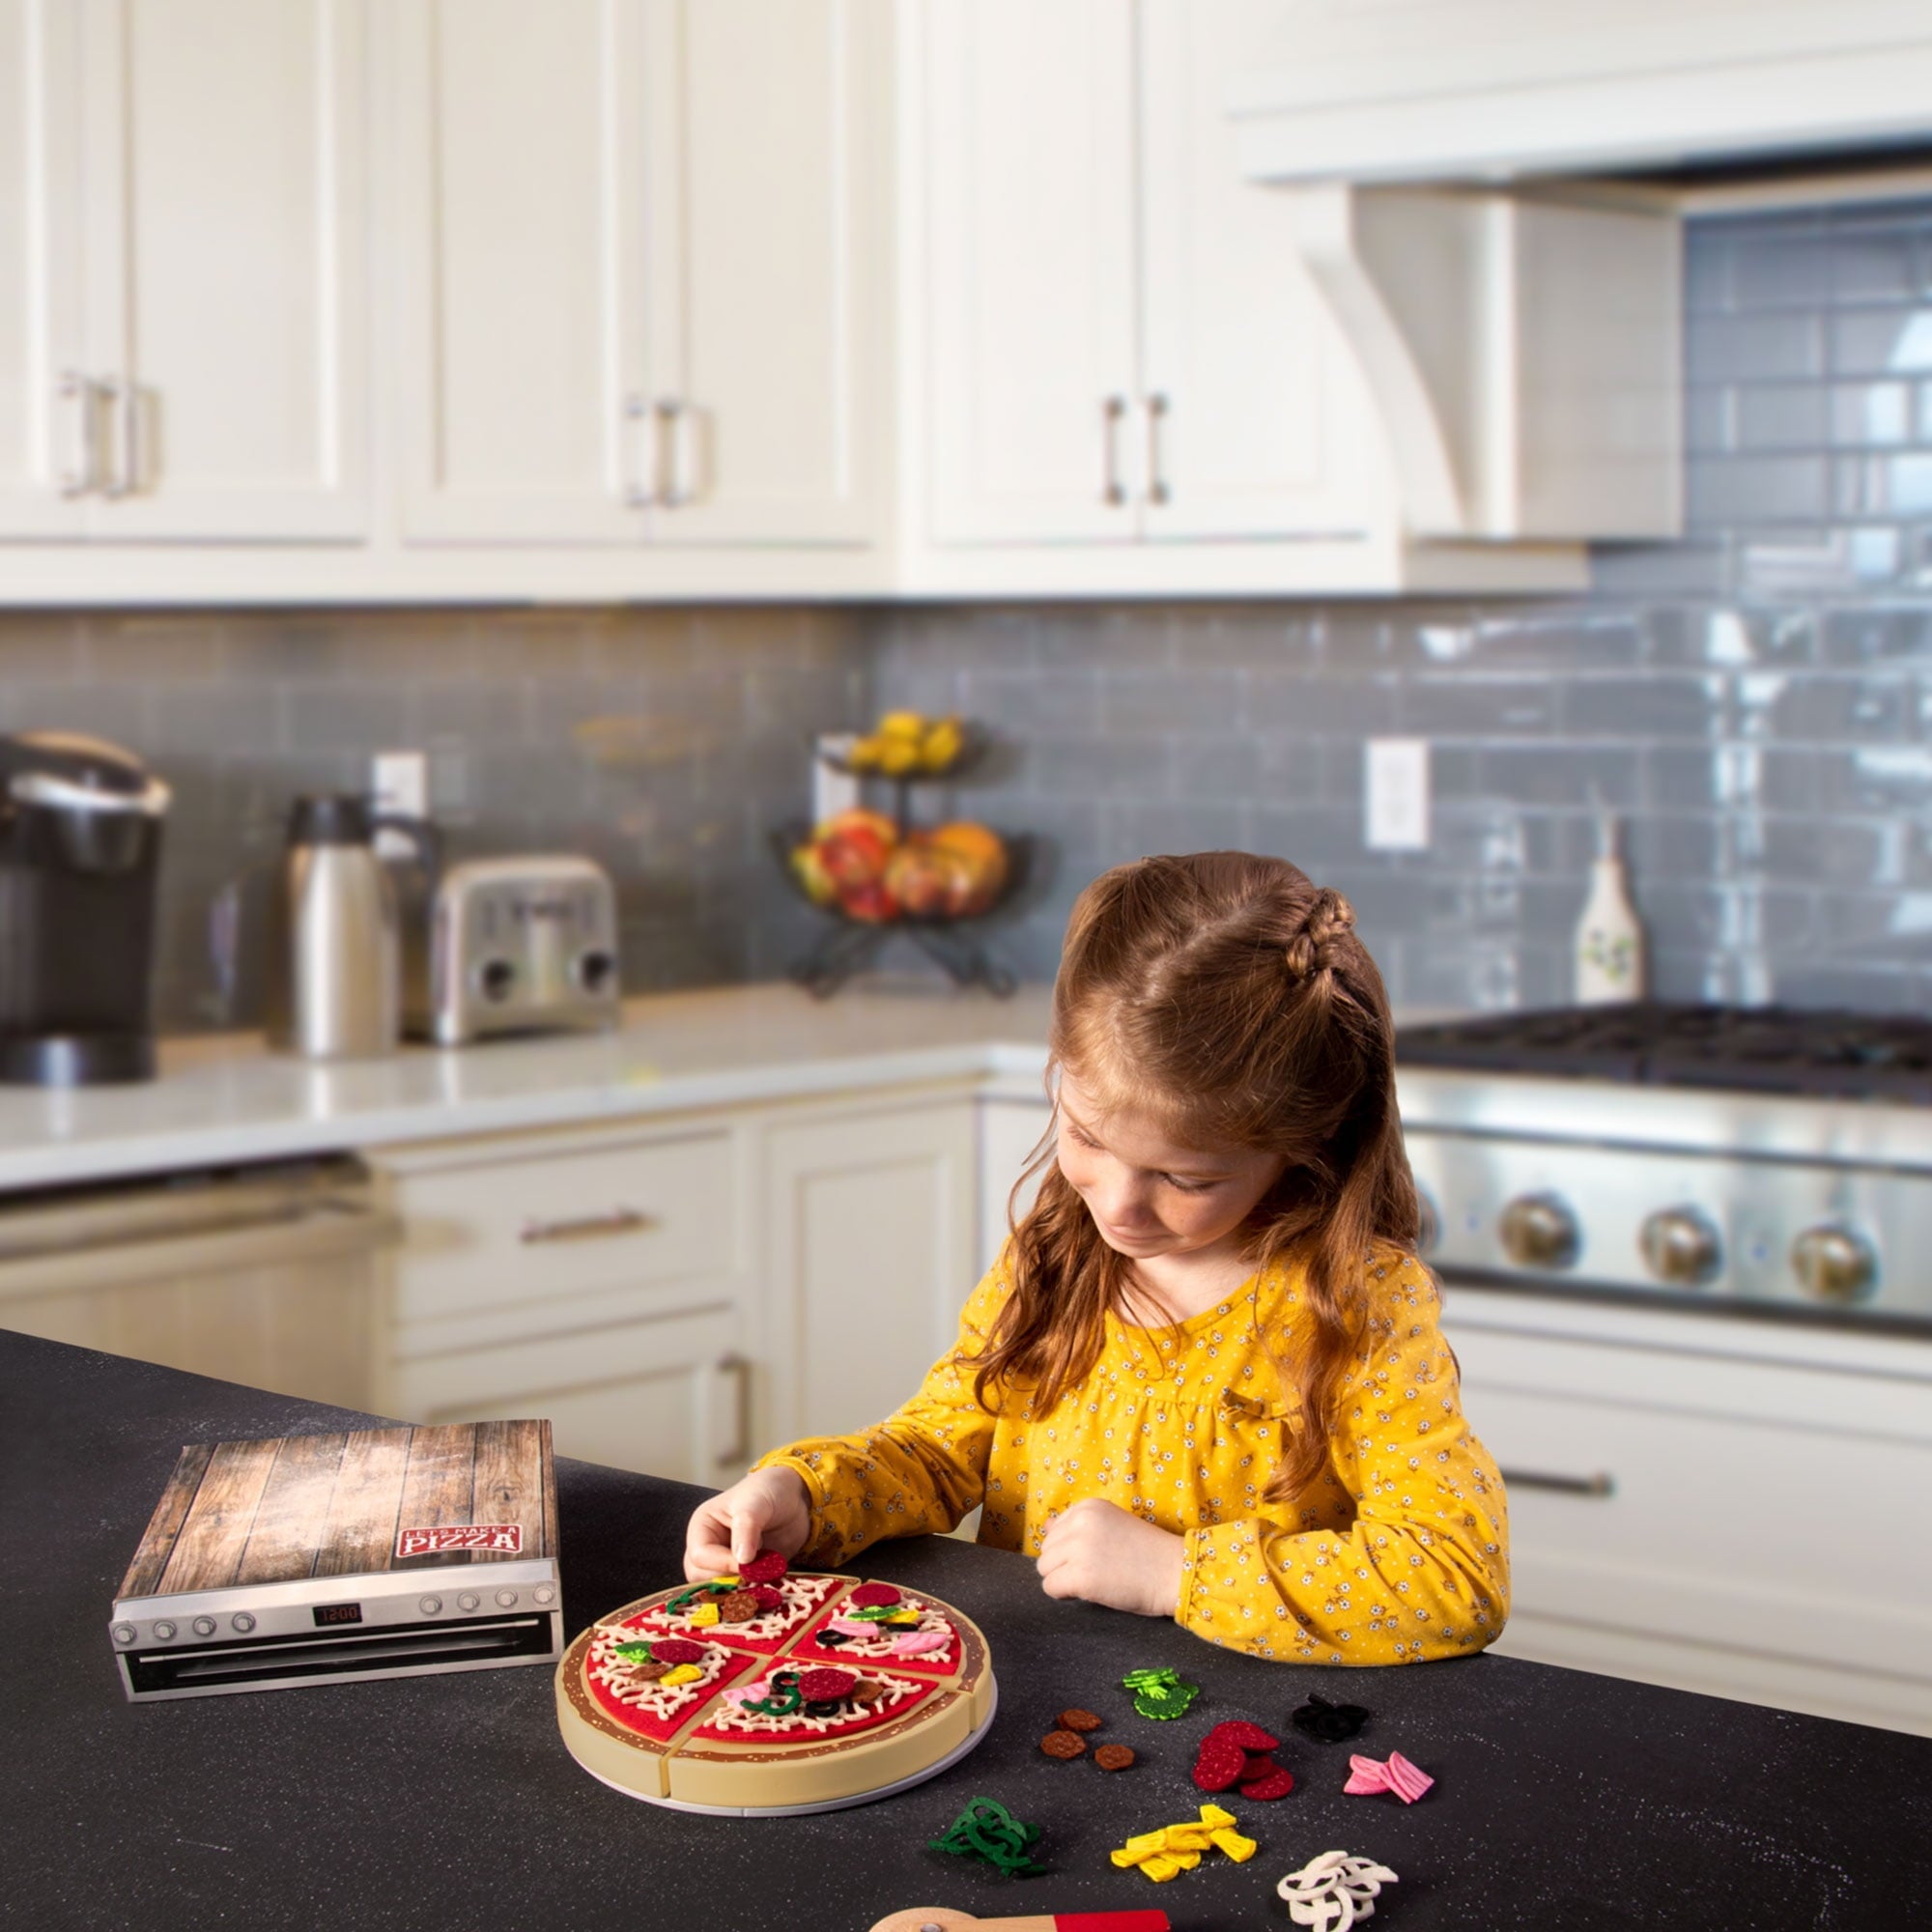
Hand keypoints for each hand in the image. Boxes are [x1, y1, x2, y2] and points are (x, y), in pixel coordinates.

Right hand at [682, 1465, 812, 1581]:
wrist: (794, 1499)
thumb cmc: (768, 1492)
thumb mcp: (756, 1503)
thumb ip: (746, 1529)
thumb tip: (741, 1561)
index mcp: (703, 1527)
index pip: (700, 1555)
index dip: (722, 1563)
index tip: (747, 1563)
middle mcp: (709, 1548)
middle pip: (701, 1578)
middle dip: (726, 1581)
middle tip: (753, 1577)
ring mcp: (725, 1564)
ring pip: (718, 1589)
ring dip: (739, 1590)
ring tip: (762, 1580)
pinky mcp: (743, 1576)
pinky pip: (739, 1593)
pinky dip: (751, 1594)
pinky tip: (767, 1586)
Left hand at [1035, 1497, 1184, 1618]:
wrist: (1174, 1572)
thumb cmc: (1147, 1553)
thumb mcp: (1111, 1526)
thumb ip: (1077, 1525)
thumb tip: (1045, 1525)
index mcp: (1089, 1506)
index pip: (1054, 1530)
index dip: (1069, 1549)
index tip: (1094, 1557)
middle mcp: (1080, 1522)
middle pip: (1046, 1549)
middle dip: (1063, 1564)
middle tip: (1094, 1572)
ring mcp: (1079, 1548)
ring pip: (1044, 1569)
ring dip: (1062, 1579)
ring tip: (1092, 1581)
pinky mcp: (1080, 1576)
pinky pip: (1051, 1587)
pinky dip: (1063, 1595)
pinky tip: (1087, 1592)